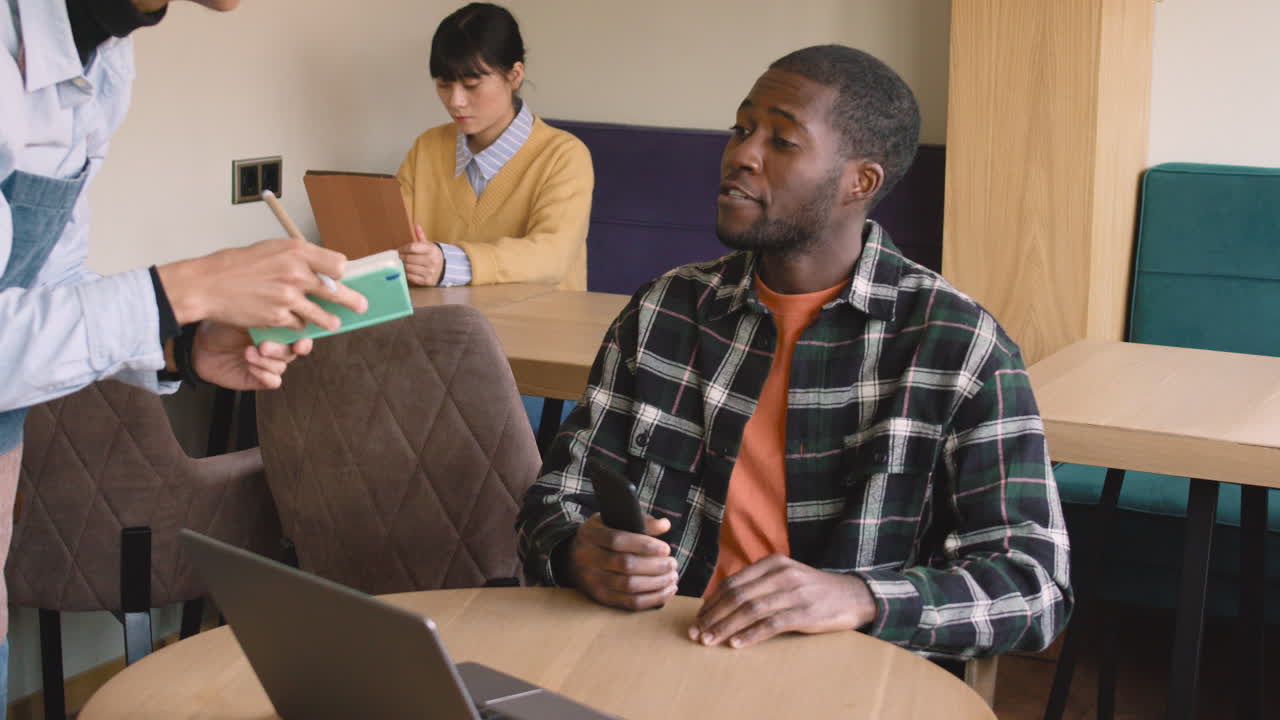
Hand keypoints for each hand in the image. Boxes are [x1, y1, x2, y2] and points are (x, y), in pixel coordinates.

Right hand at [157, 237, 367, 329]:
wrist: (207, 285)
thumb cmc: (235, 265)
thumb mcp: (271, 249)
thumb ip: (297, 258)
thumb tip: (322, 267)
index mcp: (296, 251)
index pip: (338, 264)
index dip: (340, 273)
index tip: (342, 278)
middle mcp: (296, 273)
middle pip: (338, 291)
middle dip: (353, 301)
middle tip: (362, 307)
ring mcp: (289, 297)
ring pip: (323, 315)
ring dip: (330, 321)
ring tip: (334, 323)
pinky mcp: (279, 318)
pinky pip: (299, 325)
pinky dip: (297, 325)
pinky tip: (292, 321)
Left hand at [191, 321, 312, 389]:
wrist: (198, 344)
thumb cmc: (221, 326)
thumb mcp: (245, 314)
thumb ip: (267, 315)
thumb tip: (286, 312)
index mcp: (277, 329)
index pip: (301, 333)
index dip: (305, 337)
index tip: (301, 339)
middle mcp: (276, 346)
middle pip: (294, 352)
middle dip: (282, 349)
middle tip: (265, 345)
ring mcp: (268, 363)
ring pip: (282, 366)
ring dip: (266, 360)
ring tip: (249, 352)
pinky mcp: (259, 378)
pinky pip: (273, 381)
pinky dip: (263, 373)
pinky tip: (248, 363)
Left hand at [398, 225, 443, 285]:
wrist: (445, 269)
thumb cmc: (433, 256)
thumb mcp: (429, 245)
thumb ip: (421, 236)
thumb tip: (416, 226)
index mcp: (432, 250)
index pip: (412, 247)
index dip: (403, 248)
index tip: (398, 250)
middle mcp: (432, 260)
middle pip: (409, 258)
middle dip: (400, 257)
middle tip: (396, 257)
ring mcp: (430, 271)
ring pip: (409, 268)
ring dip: (401, 265)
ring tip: (399, 263)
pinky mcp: (427, 281)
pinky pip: (411, 277)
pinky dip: (406, 273)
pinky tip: (404, 270)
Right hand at [569, 513, 678, 610]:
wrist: (573, 557)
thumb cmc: (603, 535)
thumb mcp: (614, 521)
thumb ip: (639, 521)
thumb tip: (664, 525)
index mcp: (590, 534)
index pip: (617, 540)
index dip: (644, 545)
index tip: (665, 548)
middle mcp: (587, 557)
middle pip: (625, 565)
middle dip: (654, 566)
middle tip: (673, 564)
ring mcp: (592, 580)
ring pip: (628, 586)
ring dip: (656, 583)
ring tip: (673, 577)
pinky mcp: (600, 597)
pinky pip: (629, 602)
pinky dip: (651, 599)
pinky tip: (666, 591)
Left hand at [689, 554, 876, 648]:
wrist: (853, 596)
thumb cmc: (812, 590)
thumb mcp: (785, 576)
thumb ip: (759, 584)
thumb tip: (721, 603)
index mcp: (773, 563)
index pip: (733, 583)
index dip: (712, 602)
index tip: (698, 618)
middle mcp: (782, 574)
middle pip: (737, 596)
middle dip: (713, 616)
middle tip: (697, 633)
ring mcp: (795, 593)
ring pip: (750, 610)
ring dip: (726, 627)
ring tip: (710, 641)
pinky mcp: (806, 613)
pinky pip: (772, 624)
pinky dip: (751, 635)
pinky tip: (737, 644)